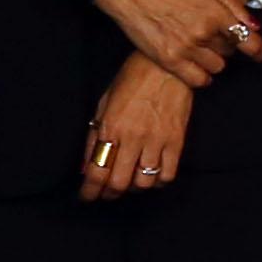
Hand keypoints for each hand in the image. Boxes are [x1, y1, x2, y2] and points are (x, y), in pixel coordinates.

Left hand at [80, 54, 194, 200]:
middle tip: (106, 194)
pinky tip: (152, 175)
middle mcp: (133, 137)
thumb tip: (85, 167)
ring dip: (133, 188)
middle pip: (119, 183)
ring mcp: (156, 140)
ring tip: (129, 181)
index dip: (89, 191)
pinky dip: (158, 182)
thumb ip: (93, 137)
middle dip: (109, 194)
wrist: (166, 65)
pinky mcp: (176, 140)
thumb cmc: (132, 79)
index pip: (97, 171)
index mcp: (111, 127)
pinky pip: (168, 174)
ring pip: (144, 183)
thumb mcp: (104, 103)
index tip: (86, 197)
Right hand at [90, 0, 261, 84]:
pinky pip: (198, 80)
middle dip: (226, 44)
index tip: (258, 53)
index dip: (257, 49)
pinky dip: (202, 76)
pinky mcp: (169, 60)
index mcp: (215, 11)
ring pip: (217, 67)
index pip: (249, 40)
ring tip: (201, 47)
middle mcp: (203, 32)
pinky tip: (196, 65)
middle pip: (230, 51)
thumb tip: (252, 22)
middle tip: (213, 35)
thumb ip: (231, 2)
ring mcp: (186, 48)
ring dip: (214, 59)